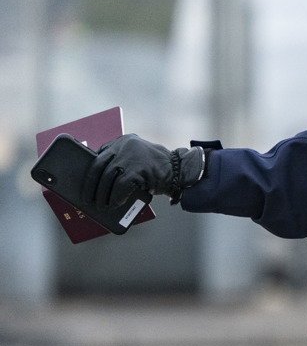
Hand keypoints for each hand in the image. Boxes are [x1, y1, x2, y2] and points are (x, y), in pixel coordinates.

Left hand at [83, 135, 203, 207]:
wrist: (181, 169)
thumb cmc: (159, 168)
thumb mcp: (138, 158)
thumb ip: (123, 161)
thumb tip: (102, 181)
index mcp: (124, 141)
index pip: (100, 154)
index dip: (90, 170)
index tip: (85, 182)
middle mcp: (124, 145)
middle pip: (99, 166)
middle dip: (91, 185)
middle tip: (87, 198)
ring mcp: (130, 157)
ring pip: (107, 177)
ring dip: (102, 193)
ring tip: (100, 204)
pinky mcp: (137, 169)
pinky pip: (121, 185)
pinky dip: (116, 196)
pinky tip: (115, 204)